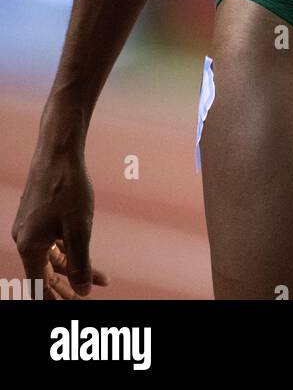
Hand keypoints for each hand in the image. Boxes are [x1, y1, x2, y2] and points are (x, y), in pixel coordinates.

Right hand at [12, 150, 109, 298]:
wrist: (58, 151)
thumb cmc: (68, 189)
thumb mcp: (79, 230)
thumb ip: (80, 264)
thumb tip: (83, 292)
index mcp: (30, 247)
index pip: (39, 286)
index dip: (55, 299)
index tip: (72, 307)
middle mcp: (25, 239)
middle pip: (45, 274)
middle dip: (68, 288)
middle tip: (88, 296)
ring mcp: (30, 226)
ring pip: (52, 256)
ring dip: (74, 267)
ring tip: (101, 279)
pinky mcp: (37, 214)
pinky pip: (53, 240)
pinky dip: (70, 249)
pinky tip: (85, 252)